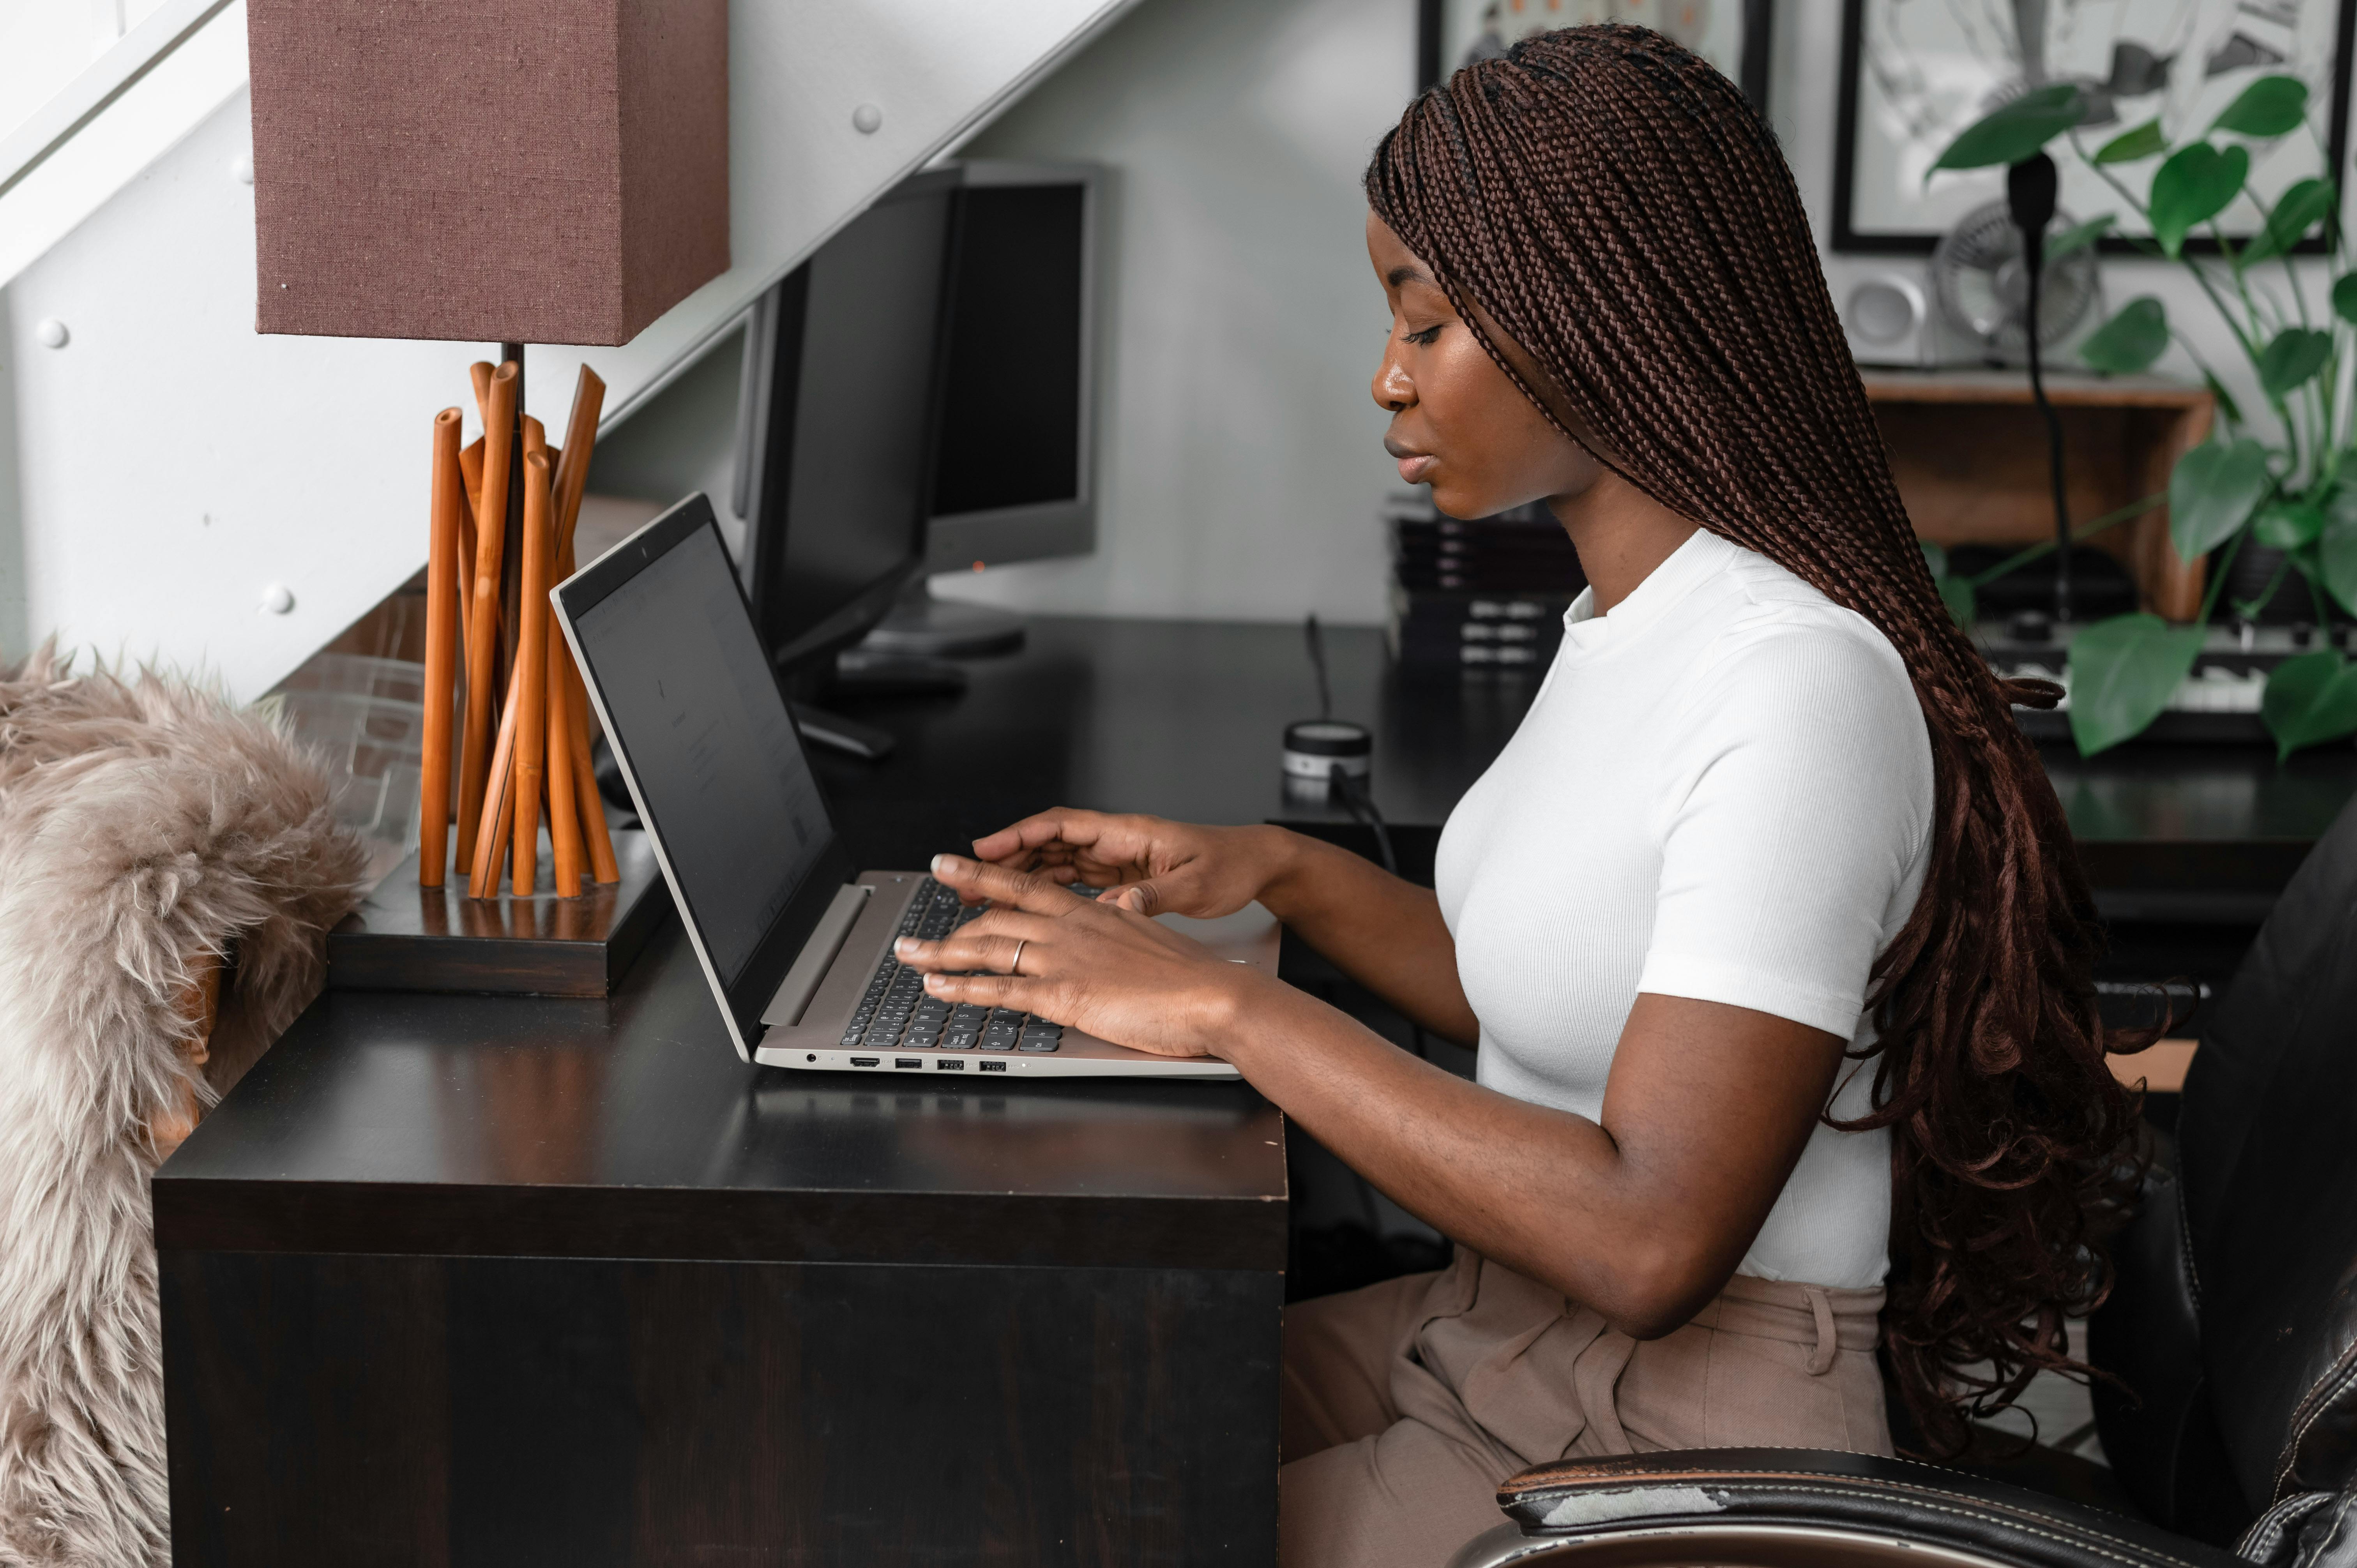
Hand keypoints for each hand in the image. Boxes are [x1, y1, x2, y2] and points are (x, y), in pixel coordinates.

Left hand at [894, 854, 1271, 1058]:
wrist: (1213, 995)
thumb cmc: (1191, 975)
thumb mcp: (1152, 939)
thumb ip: (1127, 927)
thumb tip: (1121, 918)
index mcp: (1093, 913)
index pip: (1026, 886)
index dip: (983, 876)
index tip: (952, 866)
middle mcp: (1071, 929)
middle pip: (996, 913)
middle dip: (949, 918)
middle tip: (915, 922)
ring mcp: (1064, 960)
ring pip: (987, 947)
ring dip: (940, 952)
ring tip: (908, 954)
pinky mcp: (1063, 994)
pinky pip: (1000, 988)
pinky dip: (962, 987)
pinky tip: (938, 987)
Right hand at [968, 809, 1293, 919]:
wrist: (1256, 865)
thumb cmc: (1231, 866)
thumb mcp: (1195, 884)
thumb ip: (1152, 896)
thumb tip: (1114, 910)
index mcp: (1129, 833)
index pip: (1062, 825)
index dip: (1020, 835)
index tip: (986, 849)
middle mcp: (1117, 841)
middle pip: (1048, 842)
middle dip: (1006, 857)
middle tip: (968, 879)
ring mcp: (1117, 858)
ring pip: (1056, 861)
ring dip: (1020, 875)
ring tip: (985, 896)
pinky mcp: (1122, 876)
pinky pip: (1074, 879)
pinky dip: (1047, 890)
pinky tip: (1027, 908)